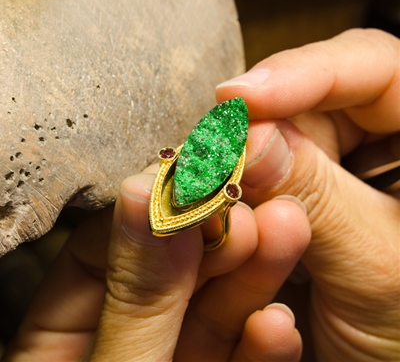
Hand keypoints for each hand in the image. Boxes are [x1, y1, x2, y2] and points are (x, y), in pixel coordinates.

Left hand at [3, 166, 309, 360]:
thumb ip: (135, 298)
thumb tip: (143, 195)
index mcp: (61, 341)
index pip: (100, 252)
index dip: (146, 210)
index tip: (188, 175)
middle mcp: (120, 344)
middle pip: (169, 276)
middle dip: (213, 238)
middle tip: (244, 196)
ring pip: (212, 313)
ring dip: (252, 278)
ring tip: (283, 230)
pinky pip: (238, 360)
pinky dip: (263, 345)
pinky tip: (279, 323)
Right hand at [216, 28, 399, 360]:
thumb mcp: (376, 269)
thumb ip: (319, 198)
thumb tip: (249, 137)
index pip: (373, 68)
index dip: (302, 73)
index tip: (237, 98)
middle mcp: (379, 143)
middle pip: (310, 103)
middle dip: (257, 129)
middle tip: (210, 156)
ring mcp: (339, 166)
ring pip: (277, 142)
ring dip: (242, 168)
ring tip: (213, 191)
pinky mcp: (306, 190)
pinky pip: (264, 176)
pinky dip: (240, 192)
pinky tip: (226, 210)